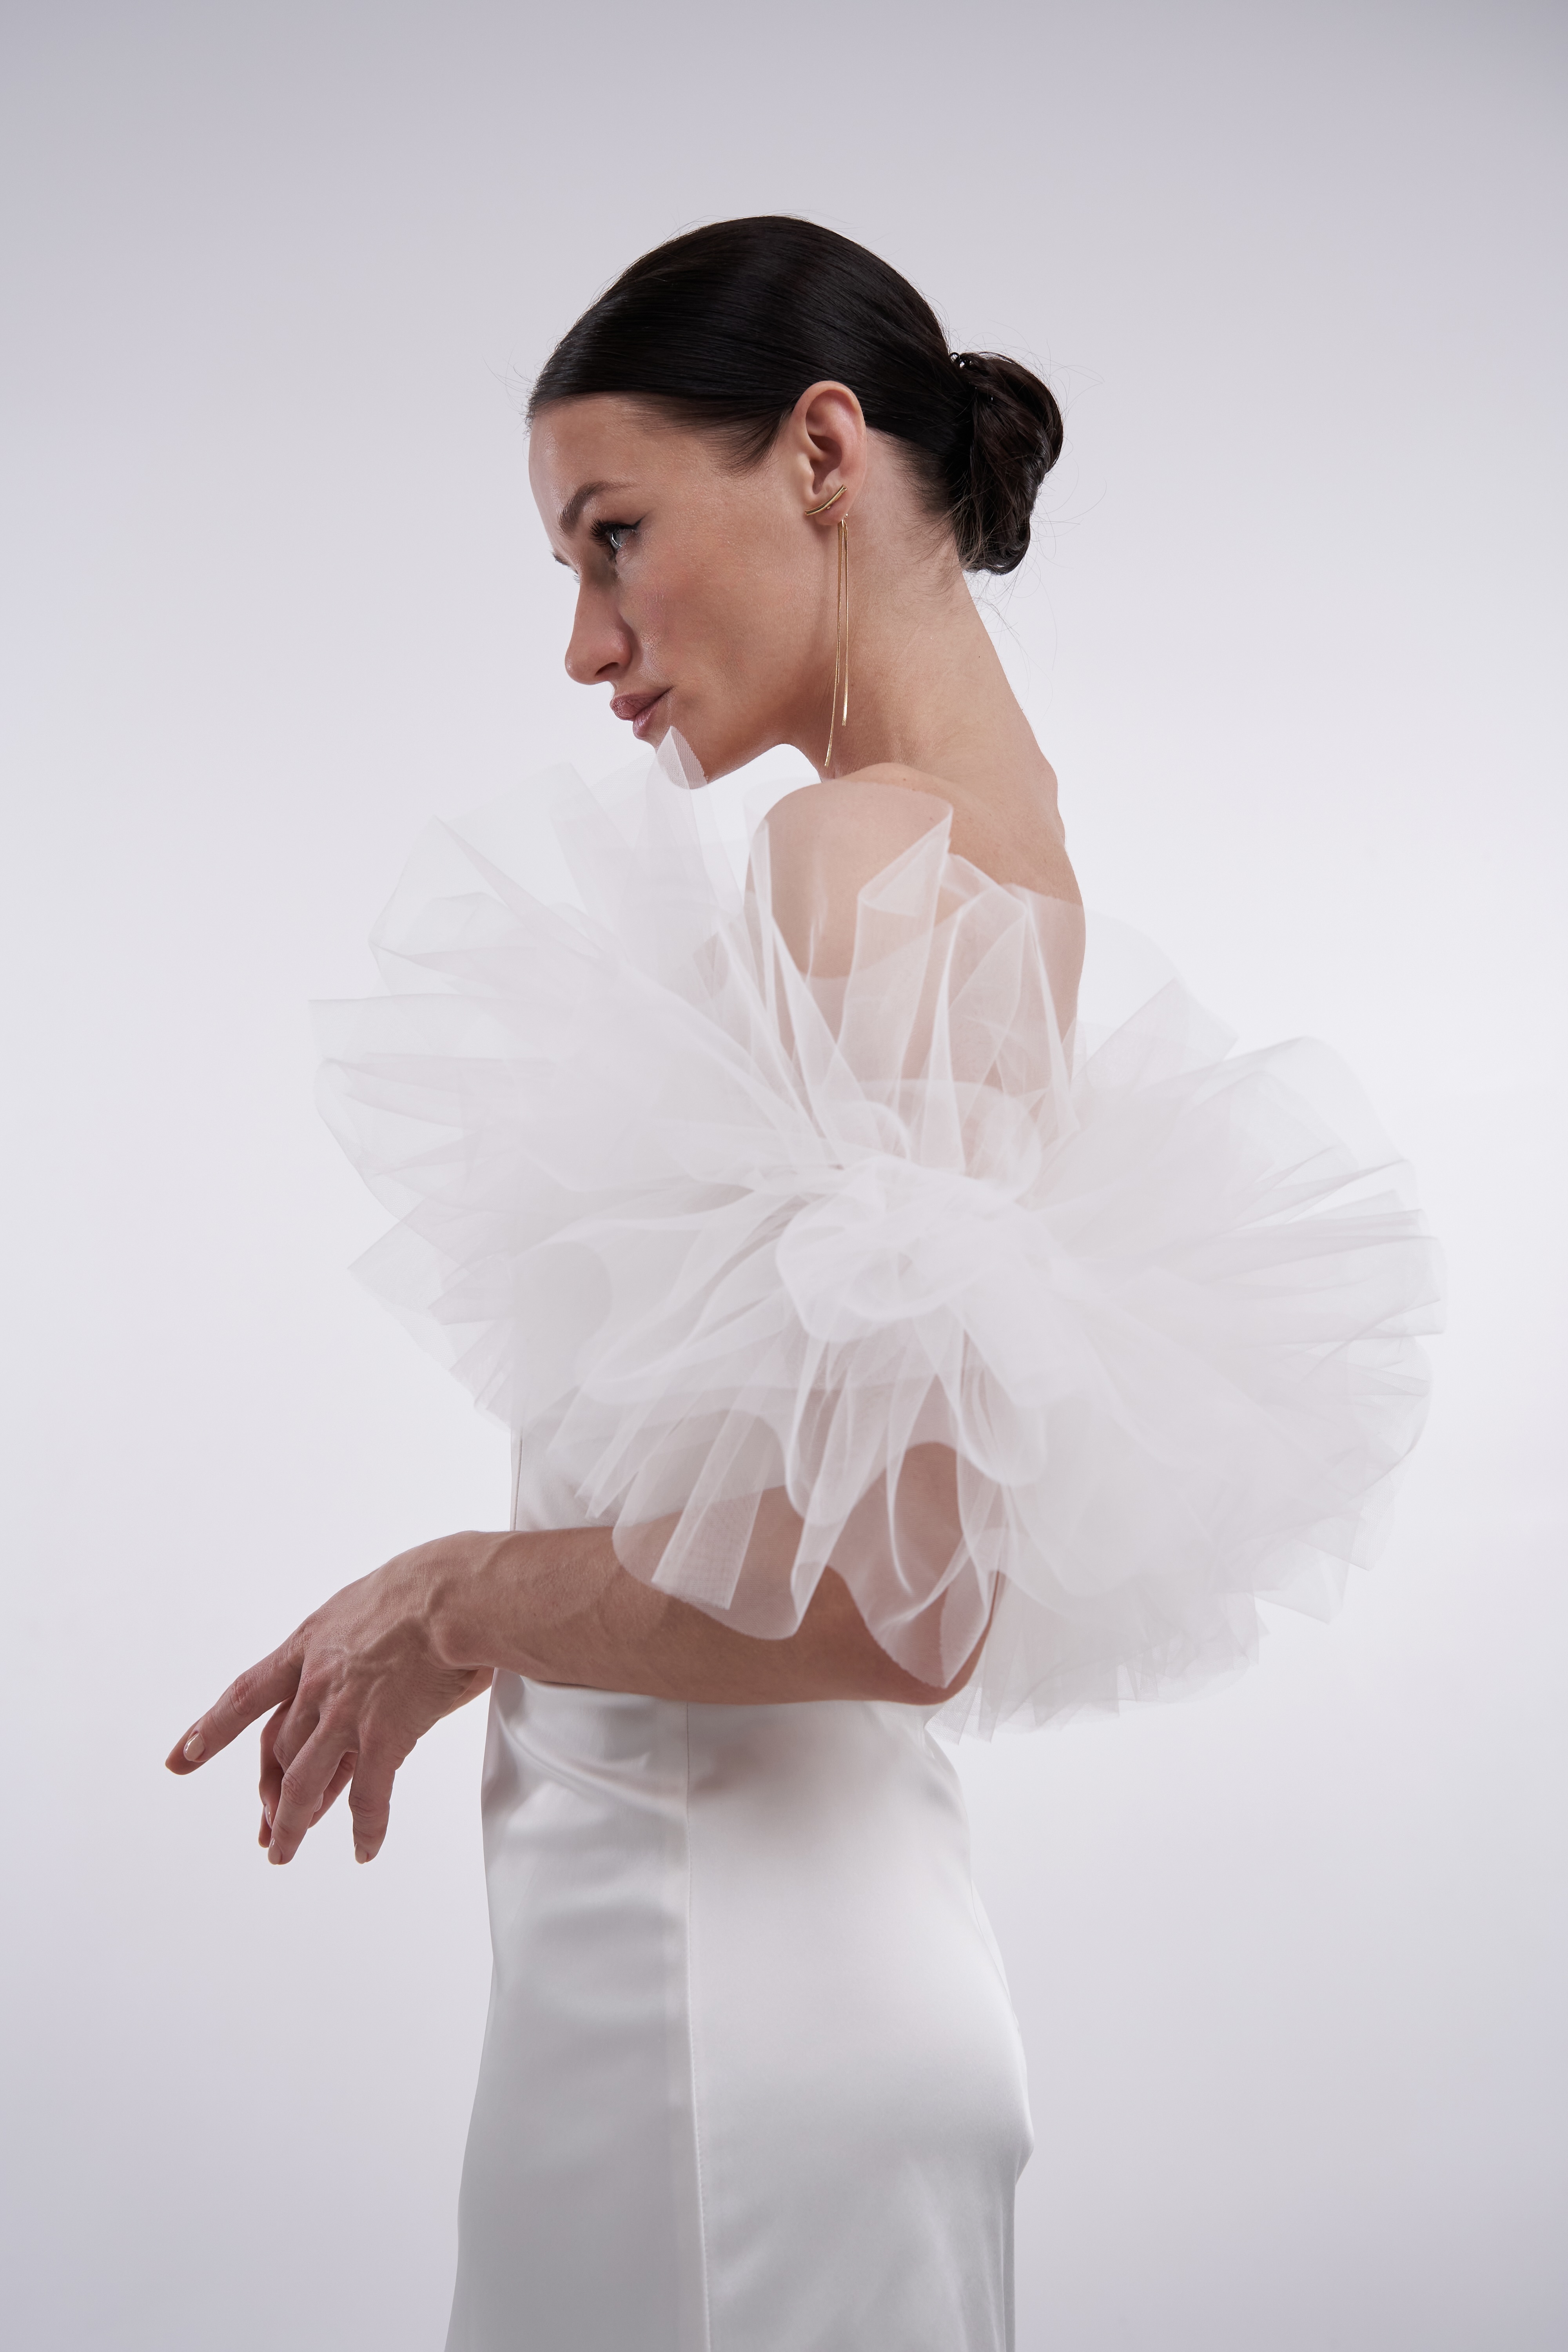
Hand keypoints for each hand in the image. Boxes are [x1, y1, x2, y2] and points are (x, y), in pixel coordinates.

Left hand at [164, 1536, 497, 1865]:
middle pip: (278, 1750)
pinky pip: (367, 1795)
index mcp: (309, 1645)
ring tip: (283, 1852)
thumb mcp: (369, 1604)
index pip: (246, 1695)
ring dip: (293, 1823)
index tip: (182, 1757)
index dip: (211, 1729)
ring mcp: (346, 1713)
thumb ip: (359, 1639)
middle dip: (269, 1793)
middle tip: (266, 1828)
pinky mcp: (383, 1736)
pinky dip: (364, 1827)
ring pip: (304, 1782)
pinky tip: (363, 1848)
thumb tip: (378, 1659)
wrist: (454, 1593)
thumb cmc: (427, 1586)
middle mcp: (316, 1684)